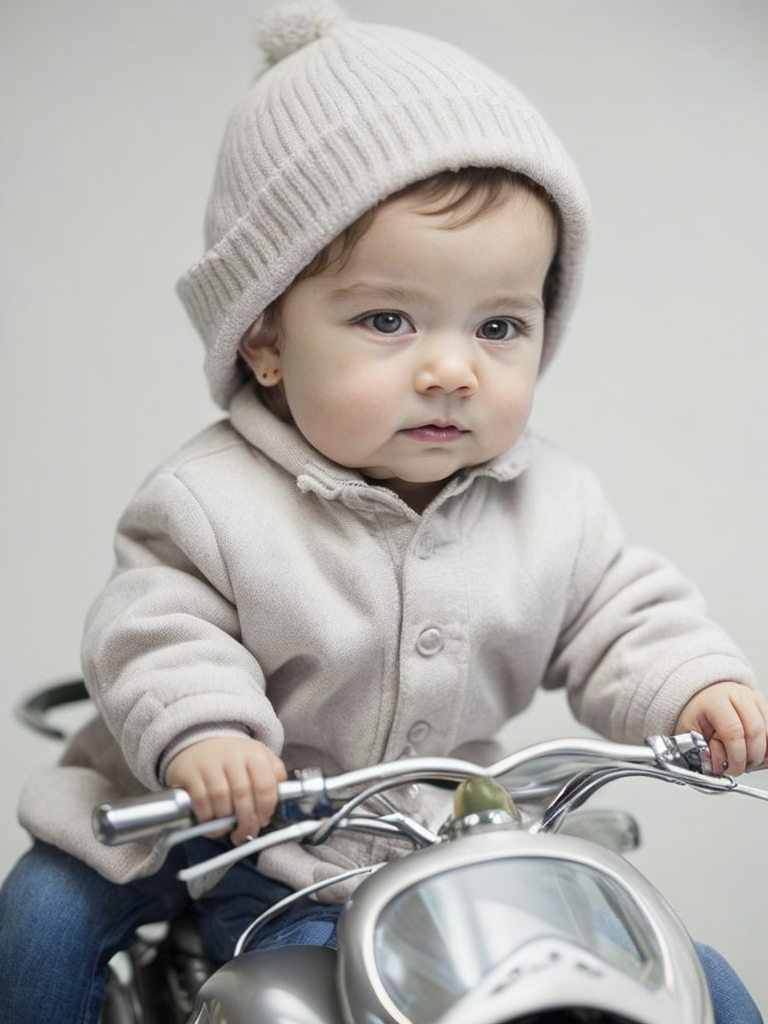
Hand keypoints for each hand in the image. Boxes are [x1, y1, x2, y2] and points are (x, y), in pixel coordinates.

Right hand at [166, 736, 286, 843]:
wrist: (199, 741)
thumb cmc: (233, 756)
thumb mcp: (258, 755)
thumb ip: (274, 771)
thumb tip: (284, 791)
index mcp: (253, 753)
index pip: (265, 785)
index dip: (266, 809)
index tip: (264, 821)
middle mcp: (231, 756)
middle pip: (243, 795)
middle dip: (247, 821)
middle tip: (247, 833)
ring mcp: (209, 765)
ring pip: (221, 800)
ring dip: (226, 821)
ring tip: (228, 828)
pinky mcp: (190, 774)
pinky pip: (201, 802)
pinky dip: (207, 818)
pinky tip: (211, 823)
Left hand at [675, 682, 767, 775]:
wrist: (705, 696)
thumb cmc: (698, 712)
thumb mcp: (689, 730)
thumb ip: (701, 750)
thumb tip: (718, 767)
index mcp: (717, 700)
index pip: (733, 731)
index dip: (735, 756)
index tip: (730, 769)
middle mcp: (739, 697)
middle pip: (756, 733)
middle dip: (750, 758)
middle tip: (739, 768)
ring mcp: (755, 700)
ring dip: (761, 755)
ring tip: (745, 760)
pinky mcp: (765, 707)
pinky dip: (767, 750)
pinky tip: (755, 755)